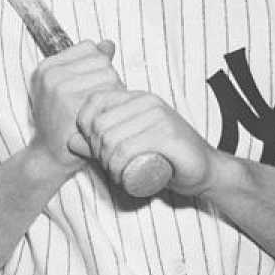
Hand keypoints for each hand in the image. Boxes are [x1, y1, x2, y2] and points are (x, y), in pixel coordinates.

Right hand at [28, 40, 119, 173]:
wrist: (50, 156)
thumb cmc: (63, 123)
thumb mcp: (68, 88)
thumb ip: (88, 64)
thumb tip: (108, 44)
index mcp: (48, 67)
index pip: (89, 48)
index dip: (97, 67)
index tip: (88, 87)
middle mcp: (51, 74)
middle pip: (102, 61)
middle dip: (107, 80)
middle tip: (95, 104)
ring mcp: (60, 89)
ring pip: (110, 75)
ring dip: (113, 94)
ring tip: (98, 110)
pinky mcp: (74, 105)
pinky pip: (111, 93)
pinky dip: (113, 106)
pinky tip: (102, 119)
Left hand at [76, 88, 220, 196]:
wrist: (204, 170)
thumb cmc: (164, 157)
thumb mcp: (126, 146)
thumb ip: (99, 142)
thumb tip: (70, 140)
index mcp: (135, 98)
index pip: (94, 102)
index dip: (84, 127)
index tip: (94, 149)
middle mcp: (146, 101)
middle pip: (99, 125)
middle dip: (97, 152)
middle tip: (110, 168)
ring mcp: (158, 116)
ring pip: (111, 140)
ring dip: (108, 165)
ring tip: (119, 174)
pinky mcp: (167, 135)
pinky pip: (127, 150)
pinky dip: (118, 168)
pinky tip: (124, 177)